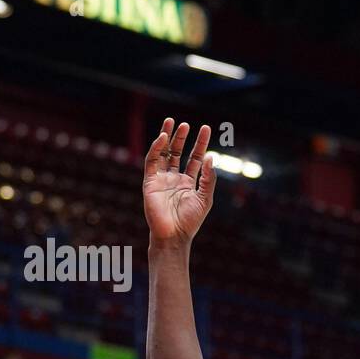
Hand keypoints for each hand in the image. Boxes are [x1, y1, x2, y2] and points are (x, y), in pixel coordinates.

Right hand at [143, 119, 215, 244]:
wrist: (173, 236)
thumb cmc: (190, 221)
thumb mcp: (205, 198)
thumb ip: (208, 178)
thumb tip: (210, 157)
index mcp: (188, 182)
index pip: (194, 158)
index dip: (200, 144)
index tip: (205, 128)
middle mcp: (174, 179)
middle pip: (177, 153)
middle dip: (181, 138)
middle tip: (185, 124)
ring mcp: (161, 180)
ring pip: (163, 154)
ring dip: (167, 138)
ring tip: (172, 123)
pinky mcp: (149, 182)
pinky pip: (151, 161)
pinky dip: (156, 148)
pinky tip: (163, 138)